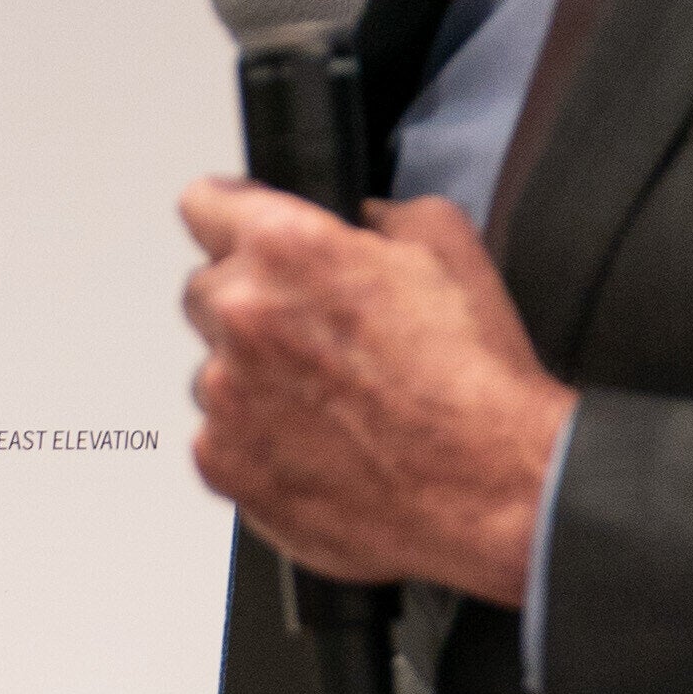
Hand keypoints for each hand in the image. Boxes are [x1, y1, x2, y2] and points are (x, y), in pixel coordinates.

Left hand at [180, 182, 571, 599]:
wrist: (489, 490)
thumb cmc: (474, 383)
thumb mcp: (450, 247)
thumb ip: (383, 216)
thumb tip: (363, 220)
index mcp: (286, 250)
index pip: (203, 204)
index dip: (229, 217)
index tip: (239, 233)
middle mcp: (242, 316)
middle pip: (207, 291)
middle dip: (252, 304)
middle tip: (317, 338)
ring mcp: (224, 395)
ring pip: (214, 370)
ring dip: (253, 379)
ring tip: (332, 404)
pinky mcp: (221, 463)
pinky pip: (218, 438)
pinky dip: (255, 440)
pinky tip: (320, 446)